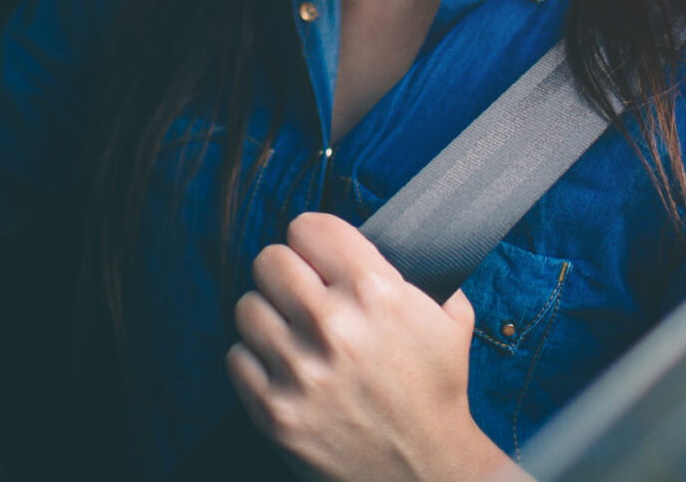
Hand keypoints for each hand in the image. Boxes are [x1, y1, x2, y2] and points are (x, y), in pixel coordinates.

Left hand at [225, 211, 512, 481]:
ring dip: (269, 317)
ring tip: (293, 333)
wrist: (426, 470)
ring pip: (247, 306)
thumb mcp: (449, 316)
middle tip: (303, 294)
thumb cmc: (436, 390)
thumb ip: (415, 269)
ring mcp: (300, 371)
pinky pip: (236, 358)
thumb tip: (377, 240)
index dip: (315, 242)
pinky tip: (283, 368)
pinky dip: (255, 361)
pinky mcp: (276, 411)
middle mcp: (333, 325)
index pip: (307, 227)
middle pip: (270, 261)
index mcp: (375, 291)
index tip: (320, 257)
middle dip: (288, 275)